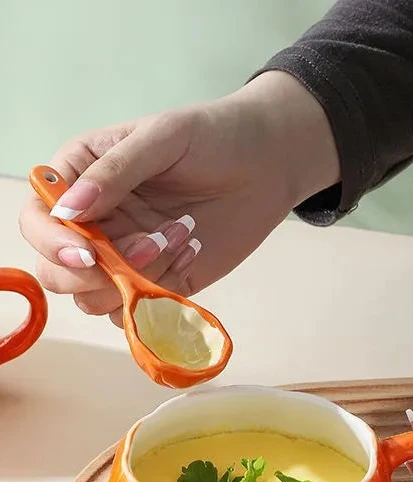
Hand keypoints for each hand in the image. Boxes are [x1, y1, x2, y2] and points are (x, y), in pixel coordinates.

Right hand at [19, 71, 338, 325]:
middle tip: (147, 246)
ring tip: (180, 235)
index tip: (87, 251)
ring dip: (135, 280)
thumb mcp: (162, 137)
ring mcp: (125, 257)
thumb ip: (114, 172)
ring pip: (96, 300)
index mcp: (80, 178)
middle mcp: (94, 223)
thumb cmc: (214, 136)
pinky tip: (191, 249)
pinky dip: (162, 292)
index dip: (51, 243)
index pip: (38, 221)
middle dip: (93, 273)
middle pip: (58, 272)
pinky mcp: (158, 282)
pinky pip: (141, 308)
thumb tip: (67, 211)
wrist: (267, 165)